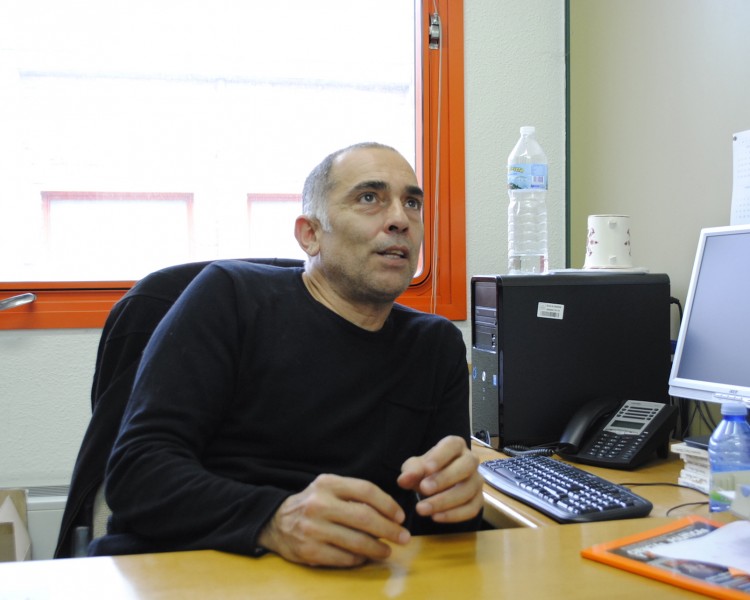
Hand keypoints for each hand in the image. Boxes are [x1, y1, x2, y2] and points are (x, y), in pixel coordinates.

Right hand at [257, 474, 410, 566]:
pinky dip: (359, 559)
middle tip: (403, 537)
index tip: (400, 517)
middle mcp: (319, 504)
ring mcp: (313, 528)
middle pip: (364, 517)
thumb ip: (354, 495)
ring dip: (378, 548)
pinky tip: (365, 557)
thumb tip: (390, 512)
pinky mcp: (309, 551)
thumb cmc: (312, 504)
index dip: (388, 505)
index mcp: (327, 484)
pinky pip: (343, 558)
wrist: (276, 522)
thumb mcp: (329, 488)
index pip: (366, 491)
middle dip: (389, 530)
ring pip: (356, 541)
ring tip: (387, 550)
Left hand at [397, 435, 482, 523]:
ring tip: (422, 509)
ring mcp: (477, 481)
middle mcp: (470, 460)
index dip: (440, 456)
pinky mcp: (478, 500)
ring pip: (468, 490)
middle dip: (445, 478)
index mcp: (455, 446)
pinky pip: (472, 509)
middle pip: (466, 466)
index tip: (426, 468)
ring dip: (445, 501)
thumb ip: (411, 471)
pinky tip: (435, 517)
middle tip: (424, 489)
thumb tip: (403, 479)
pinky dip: (454, 515)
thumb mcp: (415, 467)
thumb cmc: (427, 470)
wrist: (436, 485)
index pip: (452, 445)